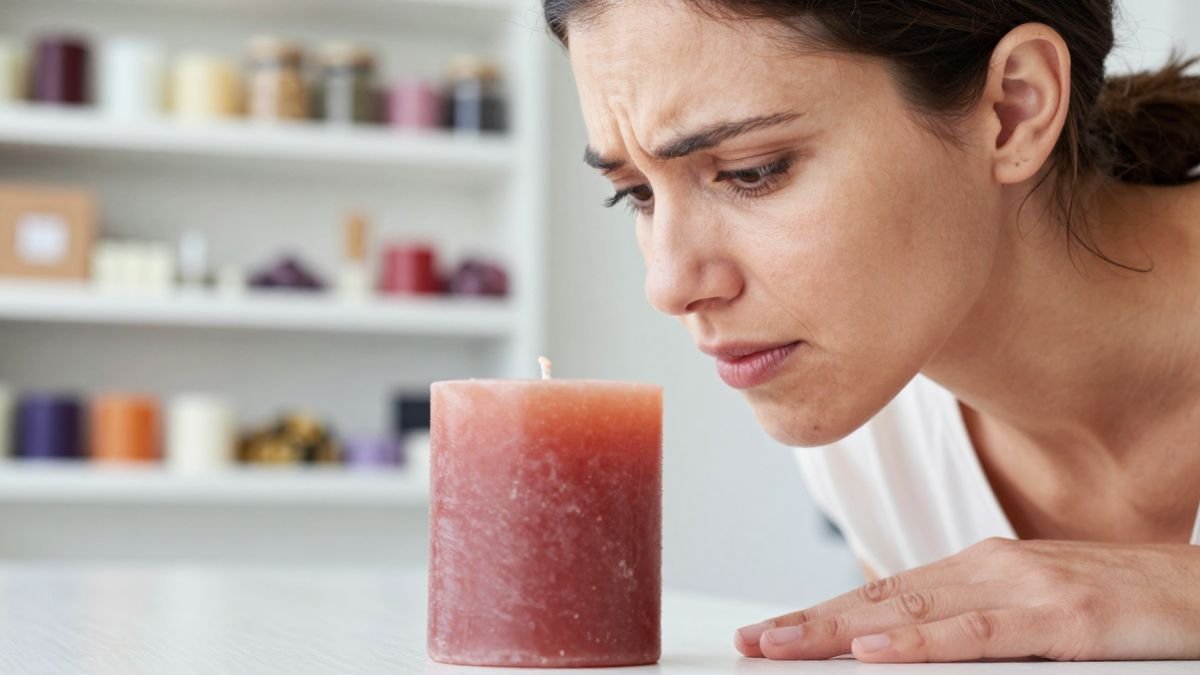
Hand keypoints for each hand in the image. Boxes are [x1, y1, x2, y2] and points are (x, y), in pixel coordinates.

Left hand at [733, 537, 1199, 661]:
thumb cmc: (1122, 609)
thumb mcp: (1033, 615)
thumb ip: (973, 627)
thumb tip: (906, 649)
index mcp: (977, 572)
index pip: (880, 594)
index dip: (819, 614)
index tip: (769, 633)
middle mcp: (987, 570)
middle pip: (879, 599)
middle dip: (808, 622)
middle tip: (750, 642)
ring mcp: (1022, 588)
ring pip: (911, 610)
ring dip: (838, 630)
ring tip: (783, 646)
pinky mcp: (1060, 616)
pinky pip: (976, 634)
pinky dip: (920, 642)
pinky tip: (874, 650)